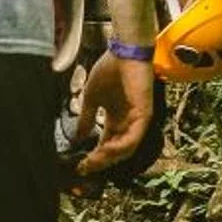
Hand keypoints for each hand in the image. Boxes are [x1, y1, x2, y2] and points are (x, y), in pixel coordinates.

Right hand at [74, 50, 154, 179]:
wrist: (122, 53)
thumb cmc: (109, 71)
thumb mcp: (91, 98)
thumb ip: (86, 117)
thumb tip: (77, 137)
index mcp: (116, 119)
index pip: (106, 144)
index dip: (94, 156)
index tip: (80, 165)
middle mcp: (127, 123)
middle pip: (115, 151)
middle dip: (100, 161)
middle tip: (85, 168)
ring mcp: (137, 120)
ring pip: (126, 149)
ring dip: (109, 157)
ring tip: (93, 161)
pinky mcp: (144, 115)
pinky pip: (134, 138)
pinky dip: (121, 147)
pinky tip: (106, 149)